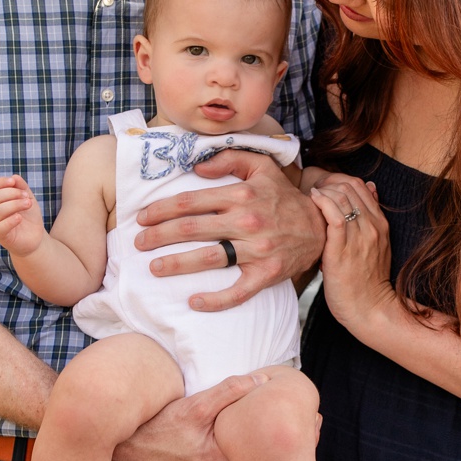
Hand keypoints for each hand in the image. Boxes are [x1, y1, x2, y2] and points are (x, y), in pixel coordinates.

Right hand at [0, 174, 46, 256]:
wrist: (35, 238)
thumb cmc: (29, 218)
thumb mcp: (28, 199)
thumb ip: (22, 187)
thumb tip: (14, 177)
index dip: (0, 182)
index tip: (13, 182)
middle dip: (12, 193)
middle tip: (27, 197)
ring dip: (15, 204)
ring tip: (28, 204)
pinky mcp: (2, 236)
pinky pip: (0, 226)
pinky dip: (10, 220)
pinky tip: (20, 217)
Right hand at [102, 371, 265, 460]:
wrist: (133, 448)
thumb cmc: (160, 428)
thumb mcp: (195, 405)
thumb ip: (230, 391)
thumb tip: (261, 381)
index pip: (263, 452)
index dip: (274, 432)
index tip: (282, 417)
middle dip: (269, 442)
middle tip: (279, 422)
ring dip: (256, 452)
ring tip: (264, 431)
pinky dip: (243, 459)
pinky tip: (244, 443)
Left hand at [132, 148, 325, 311]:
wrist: (321, 227)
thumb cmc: (284, 198)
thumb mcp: (262, 167)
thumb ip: (229, 158)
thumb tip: (196, 168)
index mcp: (241, 195)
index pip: (190, 201)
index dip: (161, 210)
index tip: (142, 217)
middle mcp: (246, 221)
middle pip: (191, 229)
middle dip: (158, 236)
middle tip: (139, 243)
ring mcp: (257, 250)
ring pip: (207, 258)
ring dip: (175, 264)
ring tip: (154, 268)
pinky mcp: (267, 274)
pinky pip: (238, 291)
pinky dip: (215, 300)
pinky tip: (194, 302)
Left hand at [310, 172, 397, 332]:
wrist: (369, 308)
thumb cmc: (365, 282)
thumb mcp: (376, 248)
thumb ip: (371, 221)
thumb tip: (370, 190)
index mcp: (382, 225)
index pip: (362, 187)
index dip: (340, 182)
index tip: (325, 189)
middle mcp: (374, 227)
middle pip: (351, 187)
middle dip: (329, 183)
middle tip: (314, 191)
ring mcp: (360, 236)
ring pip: (342, 197)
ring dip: (323, 191)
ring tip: (310, 198)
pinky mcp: (343, 247)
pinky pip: (334, 214)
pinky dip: (322, 202)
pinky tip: (312, 203)